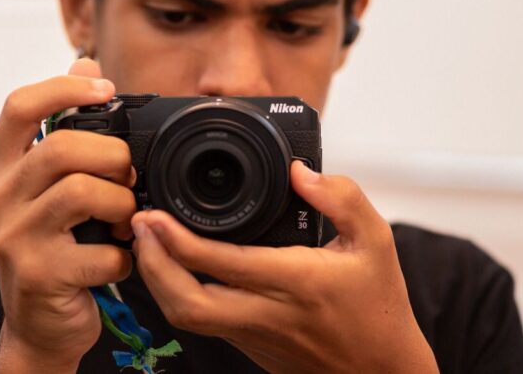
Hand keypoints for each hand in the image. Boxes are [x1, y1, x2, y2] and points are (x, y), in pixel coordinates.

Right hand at [0, 60, 136, 372]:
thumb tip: (85, 60)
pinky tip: (117, 259)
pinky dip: (123, 255)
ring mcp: (13, 239)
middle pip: (60, 148)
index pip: (18, 106)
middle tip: (128, 175)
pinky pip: (101, 251)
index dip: (64, 87)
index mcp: (2, 169)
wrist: (40, 325)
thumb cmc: (55, 246)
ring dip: (122, 203)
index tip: (107, 88)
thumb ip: (68, 128)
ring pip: (81, 193)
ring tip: (126, 218)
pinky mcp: (38, 276)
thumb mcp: (51, 186)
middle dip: (112, 156)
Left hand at [131, 162, 438, 373]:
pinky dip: (178, 293)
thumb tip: (300, 170)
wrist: (384, 372)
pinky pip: (203, 321)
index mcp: (296, 282)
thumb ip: (341, 197)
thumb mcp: (376, 241)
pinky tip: (174, 265)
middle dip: (152, 265)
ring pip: (187, 317)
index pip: (222, 264)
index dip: (177, 241)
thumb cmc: (380, 307)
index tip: (154, 215)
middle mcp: (267, 313)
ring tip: (147, 242)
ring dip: (158, 280)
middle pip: (187, 302)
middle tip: (138, 227)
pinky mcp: (249, 346)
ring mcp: (253, 335)